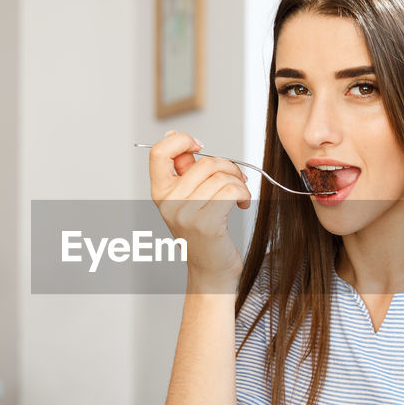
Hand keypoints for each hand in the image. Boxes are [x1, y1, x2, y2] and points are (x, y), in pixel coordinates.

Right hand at [147, 130, 250, 281]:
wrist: (211, 270)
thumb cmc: (203, 232)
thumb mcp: (186, 198)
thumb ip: (182, 169)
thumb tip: (174, 134)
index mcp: (160, 192)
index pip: (159, 152)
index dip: (181, 140)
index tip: (199, 147)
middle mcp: (168, 202)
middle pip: (205, 163)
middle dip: (228, 166)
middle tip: (237, 178)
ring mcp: (186, 214)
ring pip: (222, 177)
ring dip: (239, 183)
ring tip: (241, 195)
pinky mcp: (206, 224)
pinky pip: (231, 191)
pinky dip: (244, 194)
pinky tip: (243, 204)